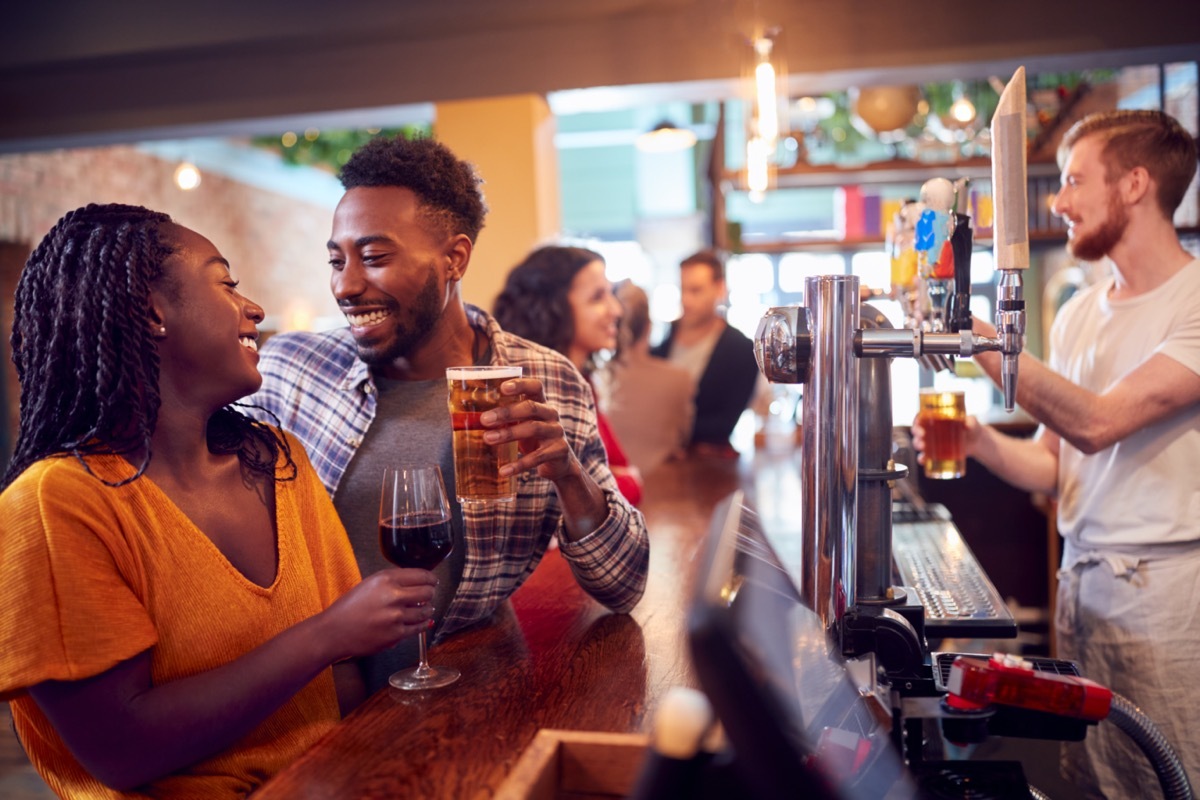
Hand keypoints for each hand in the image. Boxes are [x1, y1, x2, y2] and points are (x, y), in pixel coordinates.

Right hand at [320, 568, 436, 661]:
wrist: (335, 631)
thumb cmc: (350, 607)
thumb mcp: (371, 584)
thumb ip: (394, 581)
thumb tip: (419, 583)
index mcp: (386, 579)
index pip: (421, 575)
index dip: (430, 579)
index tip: (433, 581)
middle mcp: (393, 596)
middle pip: (427, 592)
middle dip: (430, 593)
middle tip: (429, 595)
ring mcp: (396, 616)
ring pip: (425, 611)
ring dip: (428, 610)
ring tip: (425, 609)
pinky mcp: (396, 634)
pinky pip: (419, 628)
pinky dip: (423, 624)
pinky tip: (423, 621)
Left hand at [480, 377, 582, 484]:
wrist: (558, 464)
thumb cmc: (533, 439)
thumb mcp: (522, 424)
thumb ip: (505, 416)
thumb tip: (470, 414)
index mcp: (541, 403)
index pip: (535, 387)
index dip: (521, 384)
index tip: (502, 387)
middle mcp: (551, 414)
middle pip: (530, 408)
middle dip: (506, 413)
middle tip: (484, 419)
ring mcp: (556, 432)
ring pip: (533, 429)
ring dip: (508, 434)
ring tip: (488, 439)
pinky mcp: (559, 451)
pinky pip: (537, 457)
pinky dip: (519, 464)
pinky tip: (503, 470)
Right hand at [911, 414, 982, 462]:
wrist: (976, 442)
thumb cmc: (972, 428)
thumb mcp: (972, 423)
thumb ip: (971, 422)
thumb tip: (967, 424)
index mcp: (936, 419)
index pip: (921, 417)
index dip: (917, 419)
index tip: (919, 422)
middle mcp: (931, 430)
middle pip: (917, 430)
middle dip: (916, 433)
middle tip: (922, 436)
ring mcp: (932, 442)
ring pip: (918, 442)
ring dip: (917, 445)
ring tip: (923, 447)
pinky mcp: (936, 453)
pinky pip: (925, 456)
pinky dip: (922, 459)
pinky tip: (923, 460)